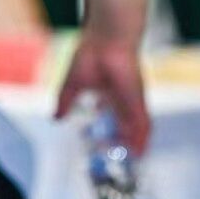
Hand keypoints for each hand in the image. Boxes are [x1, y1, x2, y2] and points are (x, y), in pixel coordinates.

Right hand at [55, 37, 150, 152]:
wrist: (107, 40)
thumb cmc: (92, 53)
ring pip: (136, 126)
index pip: (111, 113)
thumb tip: (55, 118)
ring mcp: (132, 99)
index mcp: (108, 91)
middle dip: (123, 138)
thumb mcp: (73, 85)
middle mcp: (123, 96)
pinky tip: (141, 152)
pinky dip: (142, 139)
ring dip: (135, 142)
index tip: (105, 140)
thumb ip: (65, 103)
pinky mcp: (138, 100)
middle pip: (125, 122)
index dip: (110, 127)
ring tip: (134, 158)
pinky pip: (144, 125)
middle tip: (120, 154)